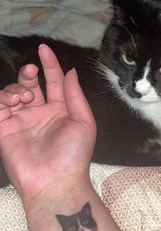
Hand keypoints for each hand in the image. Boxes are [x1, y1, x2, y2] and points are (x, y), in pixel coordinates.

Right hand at [0, 44, 95, 204]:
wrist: (54, 182)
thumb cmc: (73, 154)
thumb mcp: (83, 121)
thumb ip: (75, 95)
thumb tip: (70, 71)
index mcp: (60, 110)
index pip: (54, 81)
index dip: (50, 64)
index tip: (44, 49)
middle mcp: (40, 113)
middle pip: (31, 84)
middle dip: (29, 73)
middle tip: (31, 71)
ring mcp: (21, 121)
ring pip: (12, 93)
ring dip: (17, 88)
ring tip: (24, 98)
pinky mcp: (5, 129)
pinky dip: (3, 99)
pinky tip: (14, 103)